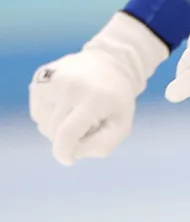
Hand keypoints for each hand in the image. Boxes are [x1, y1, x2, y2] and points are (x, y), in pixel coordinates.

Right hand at [28, 13, 163, 165]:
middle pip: (54, 132)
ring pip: (43, 124)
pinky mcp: (40, 77)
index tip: (69, 159)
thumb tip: (72, 153)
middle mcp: (69, 87)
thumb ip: (102, 146)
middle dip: (68, 137)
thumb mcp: (122, 124)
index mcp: (93, 99)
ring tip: (77, 112)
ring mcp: (52, 80)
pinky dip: (50, 115)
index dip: (64, 152)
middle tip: (87, 124)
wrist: (110, 62)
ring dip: (58, 126)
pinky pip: (37, 112)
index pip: (67, 134)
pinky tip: (66, 103)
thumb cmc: (116, 99)